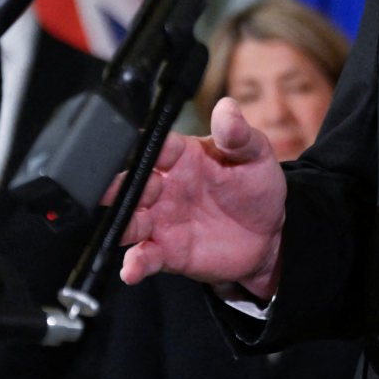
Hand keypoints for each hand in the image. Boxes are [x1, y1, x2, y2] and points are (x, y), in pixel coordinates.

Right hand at [120, 98, 288, 297]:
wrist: (269, 237)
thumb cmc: (257, 187)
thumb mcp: (255, 156)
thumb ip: (238, 135)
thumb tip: (228, 108)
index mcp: (180, 156)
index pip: (155, 146)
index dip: (143, 147)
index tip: (132, 148)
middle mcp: (163, 187)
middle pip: (132, 183)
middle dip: (117, 185)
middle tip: (109, 188)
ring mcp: (161, 220)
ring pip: (129, 220)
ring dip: (120, 223)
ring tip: (119, 229)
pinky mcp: (166, 252)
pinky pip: (144, 256)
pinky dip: (135, 264)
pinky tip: (133, 270)